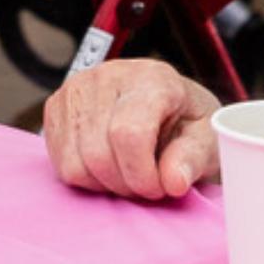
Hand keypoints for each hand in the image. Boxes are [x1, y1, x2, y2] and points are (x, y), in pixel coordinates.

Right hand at [45, 58, 220, 197]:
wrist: (166, 102)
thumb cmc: (187, 122)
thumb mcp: (208, 139)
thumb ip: (194, 158)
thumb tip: (173, 180)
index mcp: (151, 79)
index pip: (128, 134)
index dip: (143, 175)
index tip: (161, 187)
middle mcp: (107, 76)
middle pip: (98, 154)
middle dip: (126, 184)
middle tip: (147, 183)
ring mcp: (75, 89)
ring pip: (76, 163)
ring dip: (105, 183)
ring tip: (128, 173)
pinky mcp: (55, 106)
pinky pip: (60, 163)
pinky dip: (86, 176)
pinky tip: (108, 165)